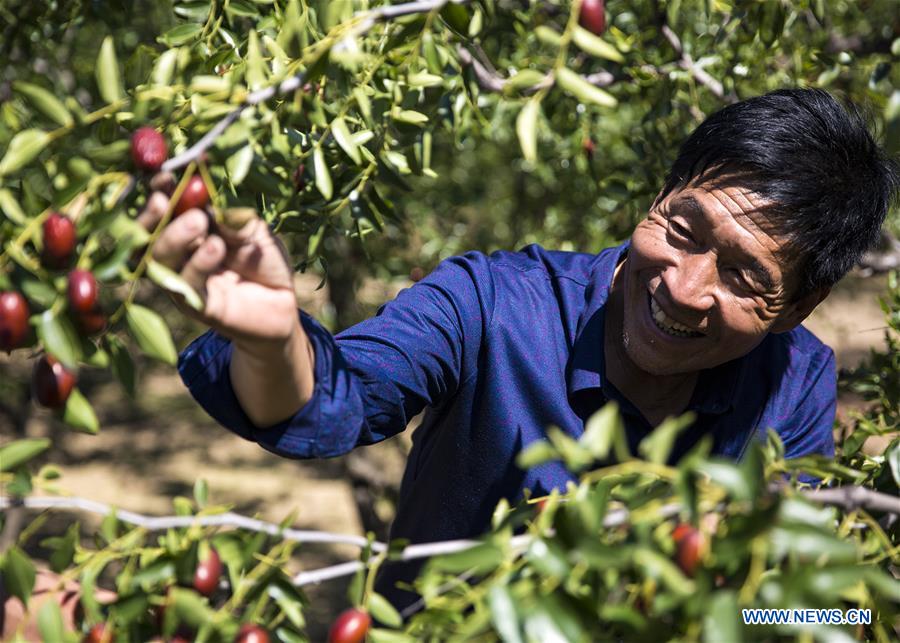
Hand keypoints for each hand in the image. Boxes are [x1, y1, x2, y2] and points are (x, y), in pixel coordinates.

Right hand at [137, 174, 299, 349]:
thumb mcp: (254, 230)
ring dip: (174, 236)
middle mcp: (178, 252)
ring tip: (199, 220)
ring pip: (159, 258)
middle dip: (153, 214)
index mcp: (187, 226)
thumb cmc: (264, 260)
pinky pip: (185, 284)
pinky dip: (198, 263)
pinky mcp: (195, 305)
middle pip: (147, 233)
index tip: (164, 174)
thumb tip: (209, 195)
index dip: (160, 189)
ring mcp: (182, 279)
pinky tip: (216, 246)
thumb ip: (233, 215)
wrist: (282, 303)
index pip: (163, 206)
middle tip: (164, 199)